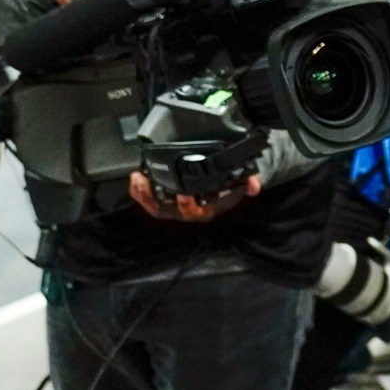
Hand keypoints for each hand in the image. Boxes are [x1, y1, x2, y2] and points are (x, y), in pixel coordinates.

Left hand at [127, 171, 259, 222]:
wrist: (223, 183)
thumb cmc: (230, 184)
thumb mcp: (241, 182)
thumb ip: (248, 183)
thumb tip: (254, 186)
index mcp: (205, 210)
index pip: (194, 213)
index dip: (187, 206)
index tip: (183, 194)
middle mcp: (186, 211)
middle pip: (165, 211)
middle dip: (152, 199)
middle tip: (145, 182)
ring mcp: (172, 205)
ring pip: (154, 206)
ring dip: (142, 194)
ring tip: (137, 177)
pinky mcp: (163, 197)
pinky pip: (148, 198)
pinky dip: (139, 190)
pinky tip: (136, 176)